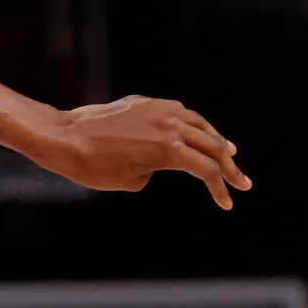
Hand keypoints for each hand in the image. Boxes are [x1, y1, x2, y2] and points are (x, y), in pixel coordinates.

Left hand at [39, 97, 250, 209]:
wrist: (63, 137)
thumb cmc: (93, 167)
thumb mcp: (131, 181)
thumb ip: (155, 168)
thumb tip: (161, 158)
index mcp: (170, 149)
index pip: (206, 171)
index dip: (220, 189)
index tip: (227, 204)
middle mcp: (170, 124)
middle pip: (211, 145)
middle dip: (228, 167)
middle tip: (243, 182)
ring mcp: (157, 109)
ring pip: (198, 124)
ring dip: (215, 140)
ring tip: (228, 151)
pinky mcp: (143, 103)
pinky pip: (177, 112)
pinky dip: (192, 124)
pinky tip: (195, 131)